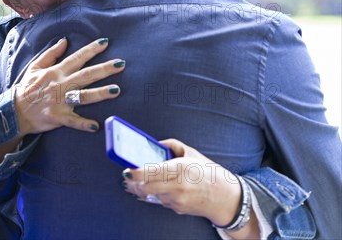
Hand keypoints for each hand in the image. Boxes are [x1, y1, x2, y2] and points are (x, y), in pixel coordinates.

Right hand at [14, 37, 124, 135]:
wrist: (14, 110)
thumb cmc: (26, 88)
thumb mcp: (36, 67)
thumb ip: (51, 53)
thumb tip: (65, 41)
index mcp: (56, 72)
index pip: (77, 58)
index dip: (91, 50)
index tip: (106, 42)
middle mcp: (60, 85)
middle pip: (86, 75)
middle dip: (104, 69)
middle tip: (121, 64)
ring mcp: (59, 101)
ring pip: (83, 96)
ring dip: (100, 93)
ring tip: (117, 90)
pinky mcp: (57, 117)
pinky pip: (72, 121)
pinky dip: (83, 124)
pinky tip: (96, 126)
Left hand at [122, 138, 240, 225]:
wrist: (226, 197)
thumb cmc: (209, 172)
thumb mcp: (191, 153)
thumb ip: (171, 145)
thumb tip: (154, 144)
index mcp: (180, 168)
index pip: (150, 172)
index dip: (135, 172)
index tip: (127, 169)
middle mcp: (178, 186)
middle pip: (145, 187)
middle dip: (133, 182)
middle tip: (128, 176)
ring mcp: (177, 199)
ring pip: (150, 194)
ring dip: (144, 188)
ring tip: (142, 180)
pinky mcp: (177, 209)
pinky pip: (159, 200)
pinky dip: (155, 194)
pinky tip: (158, 187)